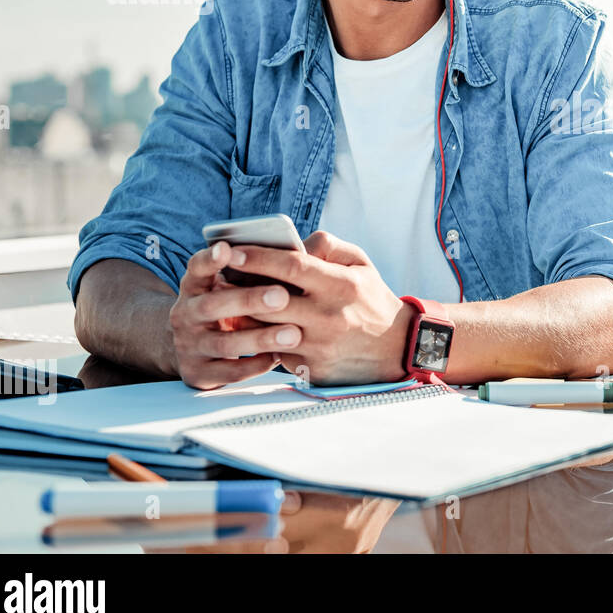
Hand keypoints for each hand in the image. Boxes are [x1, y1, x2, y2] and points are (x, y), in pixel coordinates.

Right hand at [169, 241, 304, 388]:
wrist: (191, 349)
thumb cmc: (225, 308)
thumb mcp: (226, 287)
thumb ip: (249, 273)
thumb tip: (296, 252)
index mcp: (194, 286)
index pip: (196, 268)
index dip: (210, 259)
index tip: (227, 248)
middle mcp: (186, 314)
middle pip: (212, 305)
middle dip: (248, 300)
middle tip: (282, 295)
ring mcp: (189, 346)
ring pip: (223, 344)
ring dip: (260, 338)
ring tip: (294, 334)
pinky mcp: (198, 373)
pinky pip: (228, 372)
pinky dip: (255, 365)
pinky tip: (279, 358)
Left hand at [230, 230, 411, 385]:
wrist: (395, 349)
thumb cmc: (371, 299)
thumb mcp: (360, 263)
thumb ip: (327, 245)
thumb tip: (293, 243)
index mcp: (341, 285)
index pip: (292, 266)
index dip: (258, 257)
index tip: (233, 251)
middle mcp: (328, 317)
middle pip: (268, 300)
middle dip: (238, 287)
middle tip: (217, 276)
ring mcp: (318, 346)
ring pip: (264, 329)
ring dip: (242, 315)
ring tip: (227, 301)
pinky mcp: (310, 368)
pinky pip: (274, 351)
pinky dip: (260, 339)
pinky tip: (252, 328)